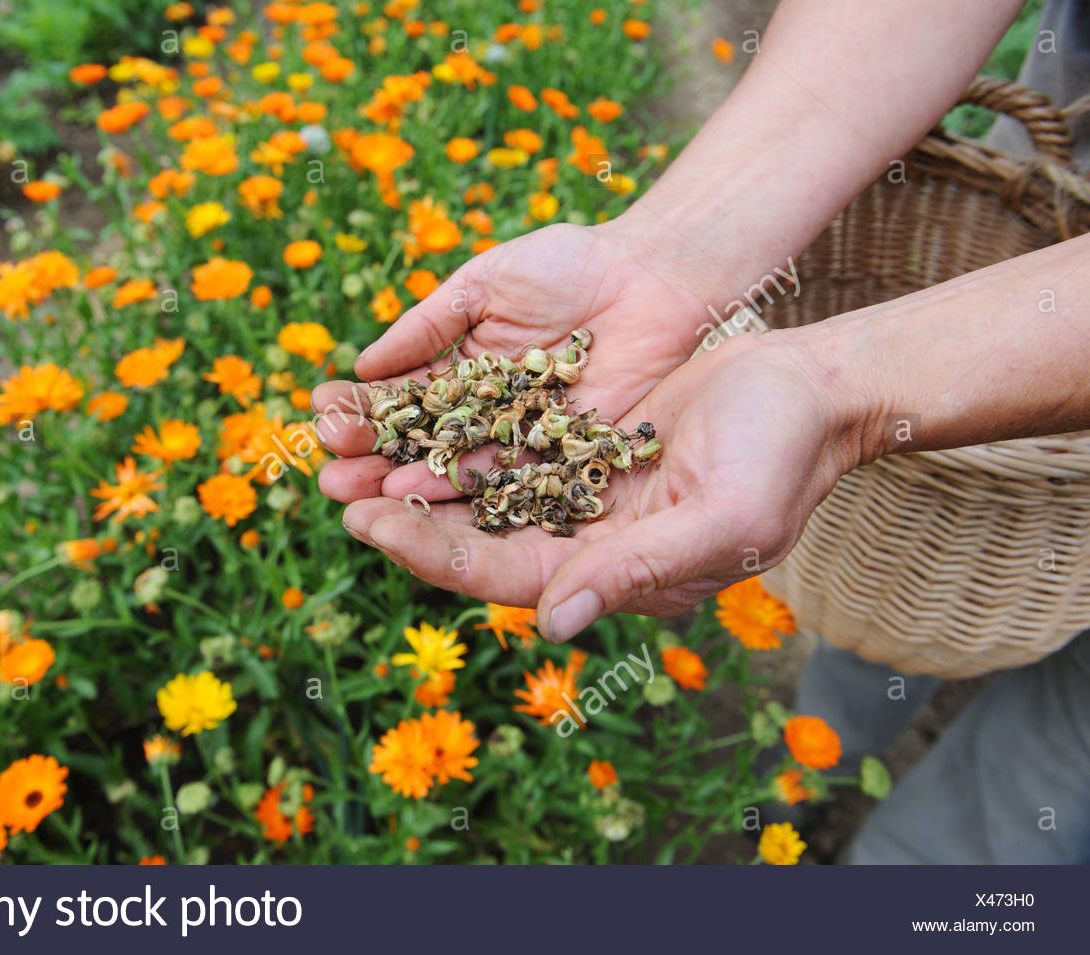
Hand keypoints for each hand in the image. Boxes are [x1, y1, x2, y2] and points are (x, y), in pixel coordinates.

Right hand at [313, 219, 712, 503]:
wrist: (655, 276)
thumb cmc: (571, 265)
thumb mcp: (486, 283)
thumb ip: (428, 324)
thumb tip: (364, 364)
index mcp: (462, 370)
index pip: (401, 396)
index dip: (359, 407)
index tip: (317, 413)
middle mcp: (485, 413)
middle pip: (418, 443)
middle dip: (370, 458)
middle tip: (325, 473)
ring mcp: (521, 441)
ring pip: (453, 469)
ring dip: (401, 485)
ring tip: (353, 495)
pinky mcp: (562, 461)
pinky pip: (507, 479)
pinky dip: (461, 489)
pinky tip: (417, 495)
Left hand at [317, 330, 867, 641]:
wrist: (812, 391)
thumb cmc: (781, 456)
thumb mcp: (719, 517)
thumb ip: (636, 571)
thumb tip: (550, 623)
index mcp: (614, 577)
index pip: (504, 575)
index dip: (434, 554)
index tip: (371, 524)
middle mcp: (588, 546)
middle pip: (476, 539)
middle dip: (406, 518)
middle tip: (334, 490)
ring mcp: (582, 495)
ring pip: (480, 494)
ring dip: (417, 477)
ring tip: (351, 455)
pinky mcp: (582, 447)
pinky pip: (505, 448)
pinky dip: (457, 437)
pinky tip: (408, 416)